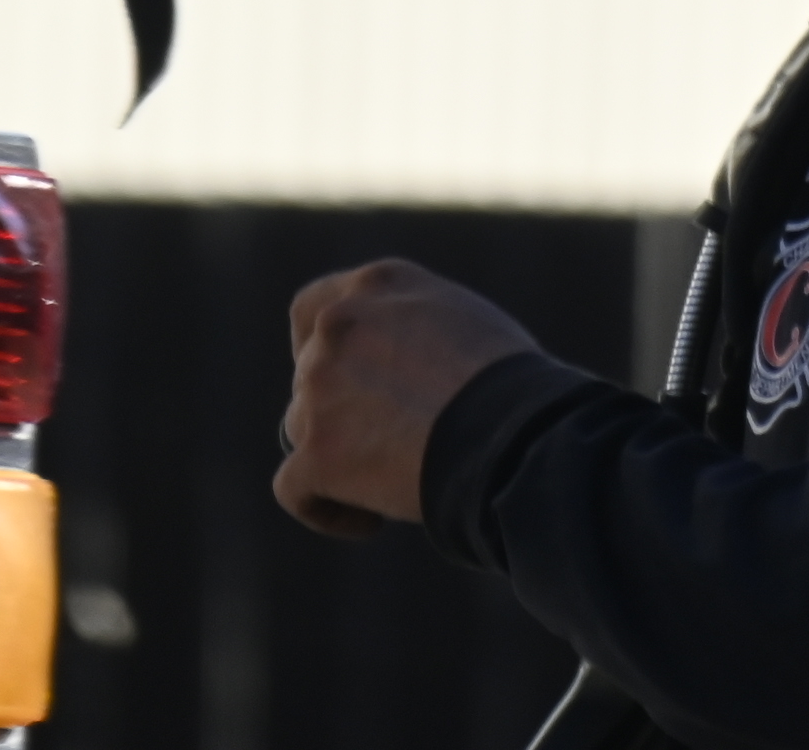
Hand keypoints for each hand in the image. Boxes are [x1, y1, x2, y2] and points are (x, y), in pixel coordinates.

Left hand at [274, 258, 541, 538]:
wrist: (513, 429)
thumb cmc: (513, 382)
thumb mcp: (464, 322)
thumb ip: (415, 329)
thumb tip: (399, 367)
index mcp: (377, 286)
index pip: (313, 309)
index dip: (317, 346)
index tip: (345, 377)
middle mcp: (337, 328)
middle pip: (311, 377)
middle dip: (341, 408)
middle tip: (395, 440)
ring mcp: (319, 391)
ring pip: (304, 430)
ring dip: (339, 455)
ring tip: (398, 483)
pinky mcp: (316, 454)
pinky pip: (295, 489)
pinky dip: (325, 509)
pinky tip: (370, 523)